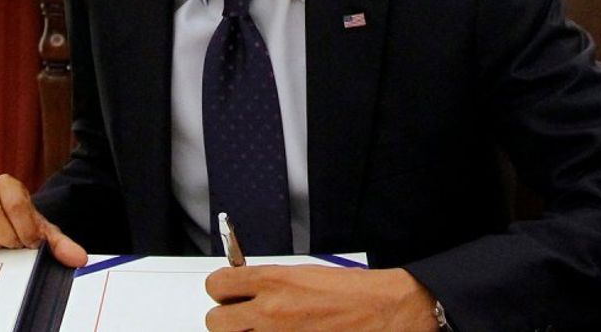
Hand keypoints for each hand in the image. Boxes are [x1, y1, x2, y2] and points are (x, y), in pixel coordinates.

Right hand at [0, 174, 87, 267]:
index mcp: (8, 186)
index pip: (15, 202)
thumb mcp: (43, 234)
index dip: (23, 227)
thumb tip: (78, 259)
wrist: (4, 230)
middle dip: (1, 234)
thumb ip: (60, 244)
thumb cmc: (23, 229)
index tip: (28, 243)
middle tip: (9, 246)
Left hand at [205, 264, 438, 331]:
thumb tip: (250, 290)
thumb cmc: (354, 291)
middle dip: (226, 319)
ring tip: (262, 330)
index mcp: (274, 281)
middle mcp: (270, 311)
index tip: (229, 292)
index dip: (222, 289)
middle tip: (242, 317)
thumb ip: (272, 283)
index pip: (218, 284)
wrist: (384, 312)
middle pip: (215, 321)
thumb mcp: (306, 274)